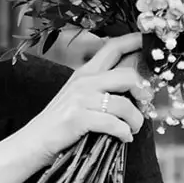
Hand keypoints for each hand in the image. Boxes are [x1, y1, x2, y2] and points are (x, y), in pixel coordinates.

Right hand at [23, 32, 147, 171]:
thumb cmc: (60, 122)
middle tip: (145, 105)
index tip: (150, 40)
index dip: (134, 41)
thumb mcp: (78, 96)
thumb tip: (134, 85)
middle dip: (143, 91)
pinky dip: (124, 133)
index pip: (113, 47)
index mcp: (84, 72)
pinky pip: (114, 124)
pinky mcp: (78, 118)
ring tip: (134, 128)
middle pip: (127, 75)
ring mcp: (80, 99)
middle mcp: (83, 81)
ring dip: (136, 119)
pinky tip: (124, 138)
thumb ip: (100, 86)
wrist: (34, 142)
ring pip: (124, 104)